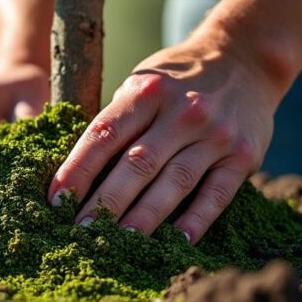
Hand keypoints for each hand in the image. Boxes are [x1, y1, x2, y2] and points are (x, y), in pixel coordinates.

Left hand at [47, 32, 285, 243]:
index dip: (78, 170)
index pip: (104, 134)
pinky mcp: (244, 155)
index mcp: (147, 92)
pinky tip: (175, 242)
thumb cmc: (177, 79)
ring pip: (174, 183)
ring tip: (118, 243)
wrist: (244, 58)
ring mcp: (216, 134)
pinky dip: (196, 220)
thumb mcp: (143, 82)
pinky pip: (216, 194)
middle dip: (105, 202)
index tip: (56, 200)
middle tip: (82, 232)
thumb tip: (77, 169)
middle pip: (137, 164)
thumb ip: (118, 118)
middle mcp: (182, 112)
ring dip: (144, 217)